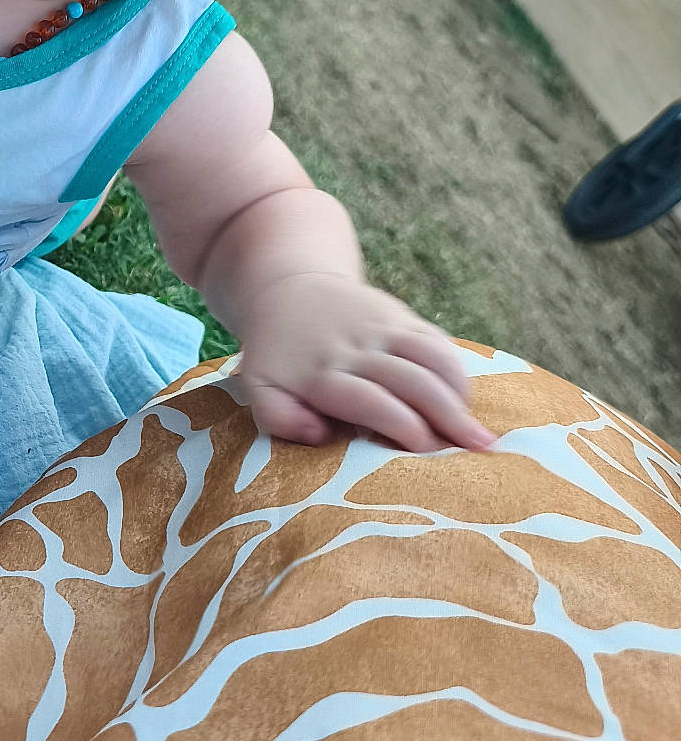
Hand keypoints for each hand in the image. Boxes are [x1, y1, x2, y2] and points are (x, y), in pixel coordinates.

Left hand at [238, 273, 493, 453]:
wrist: (288, 289)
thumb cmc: (276, 357)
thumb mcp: (259, 388)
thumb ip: (280, 417)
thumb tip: (319, 435)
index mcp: (321, 373)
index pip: (371, 400)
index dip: (402, 425)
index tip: (428, 452)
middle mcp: (356, 348)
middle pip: (412, 381)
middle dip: (448, 417)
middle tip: (479, 450)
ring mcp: (381, 327)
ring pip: (431, 356)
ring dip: (460, 394)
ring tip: (481, 432)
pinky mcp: (399, 315)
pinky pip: (436, 339)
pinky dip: (456, 370)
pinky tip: (467, 401)